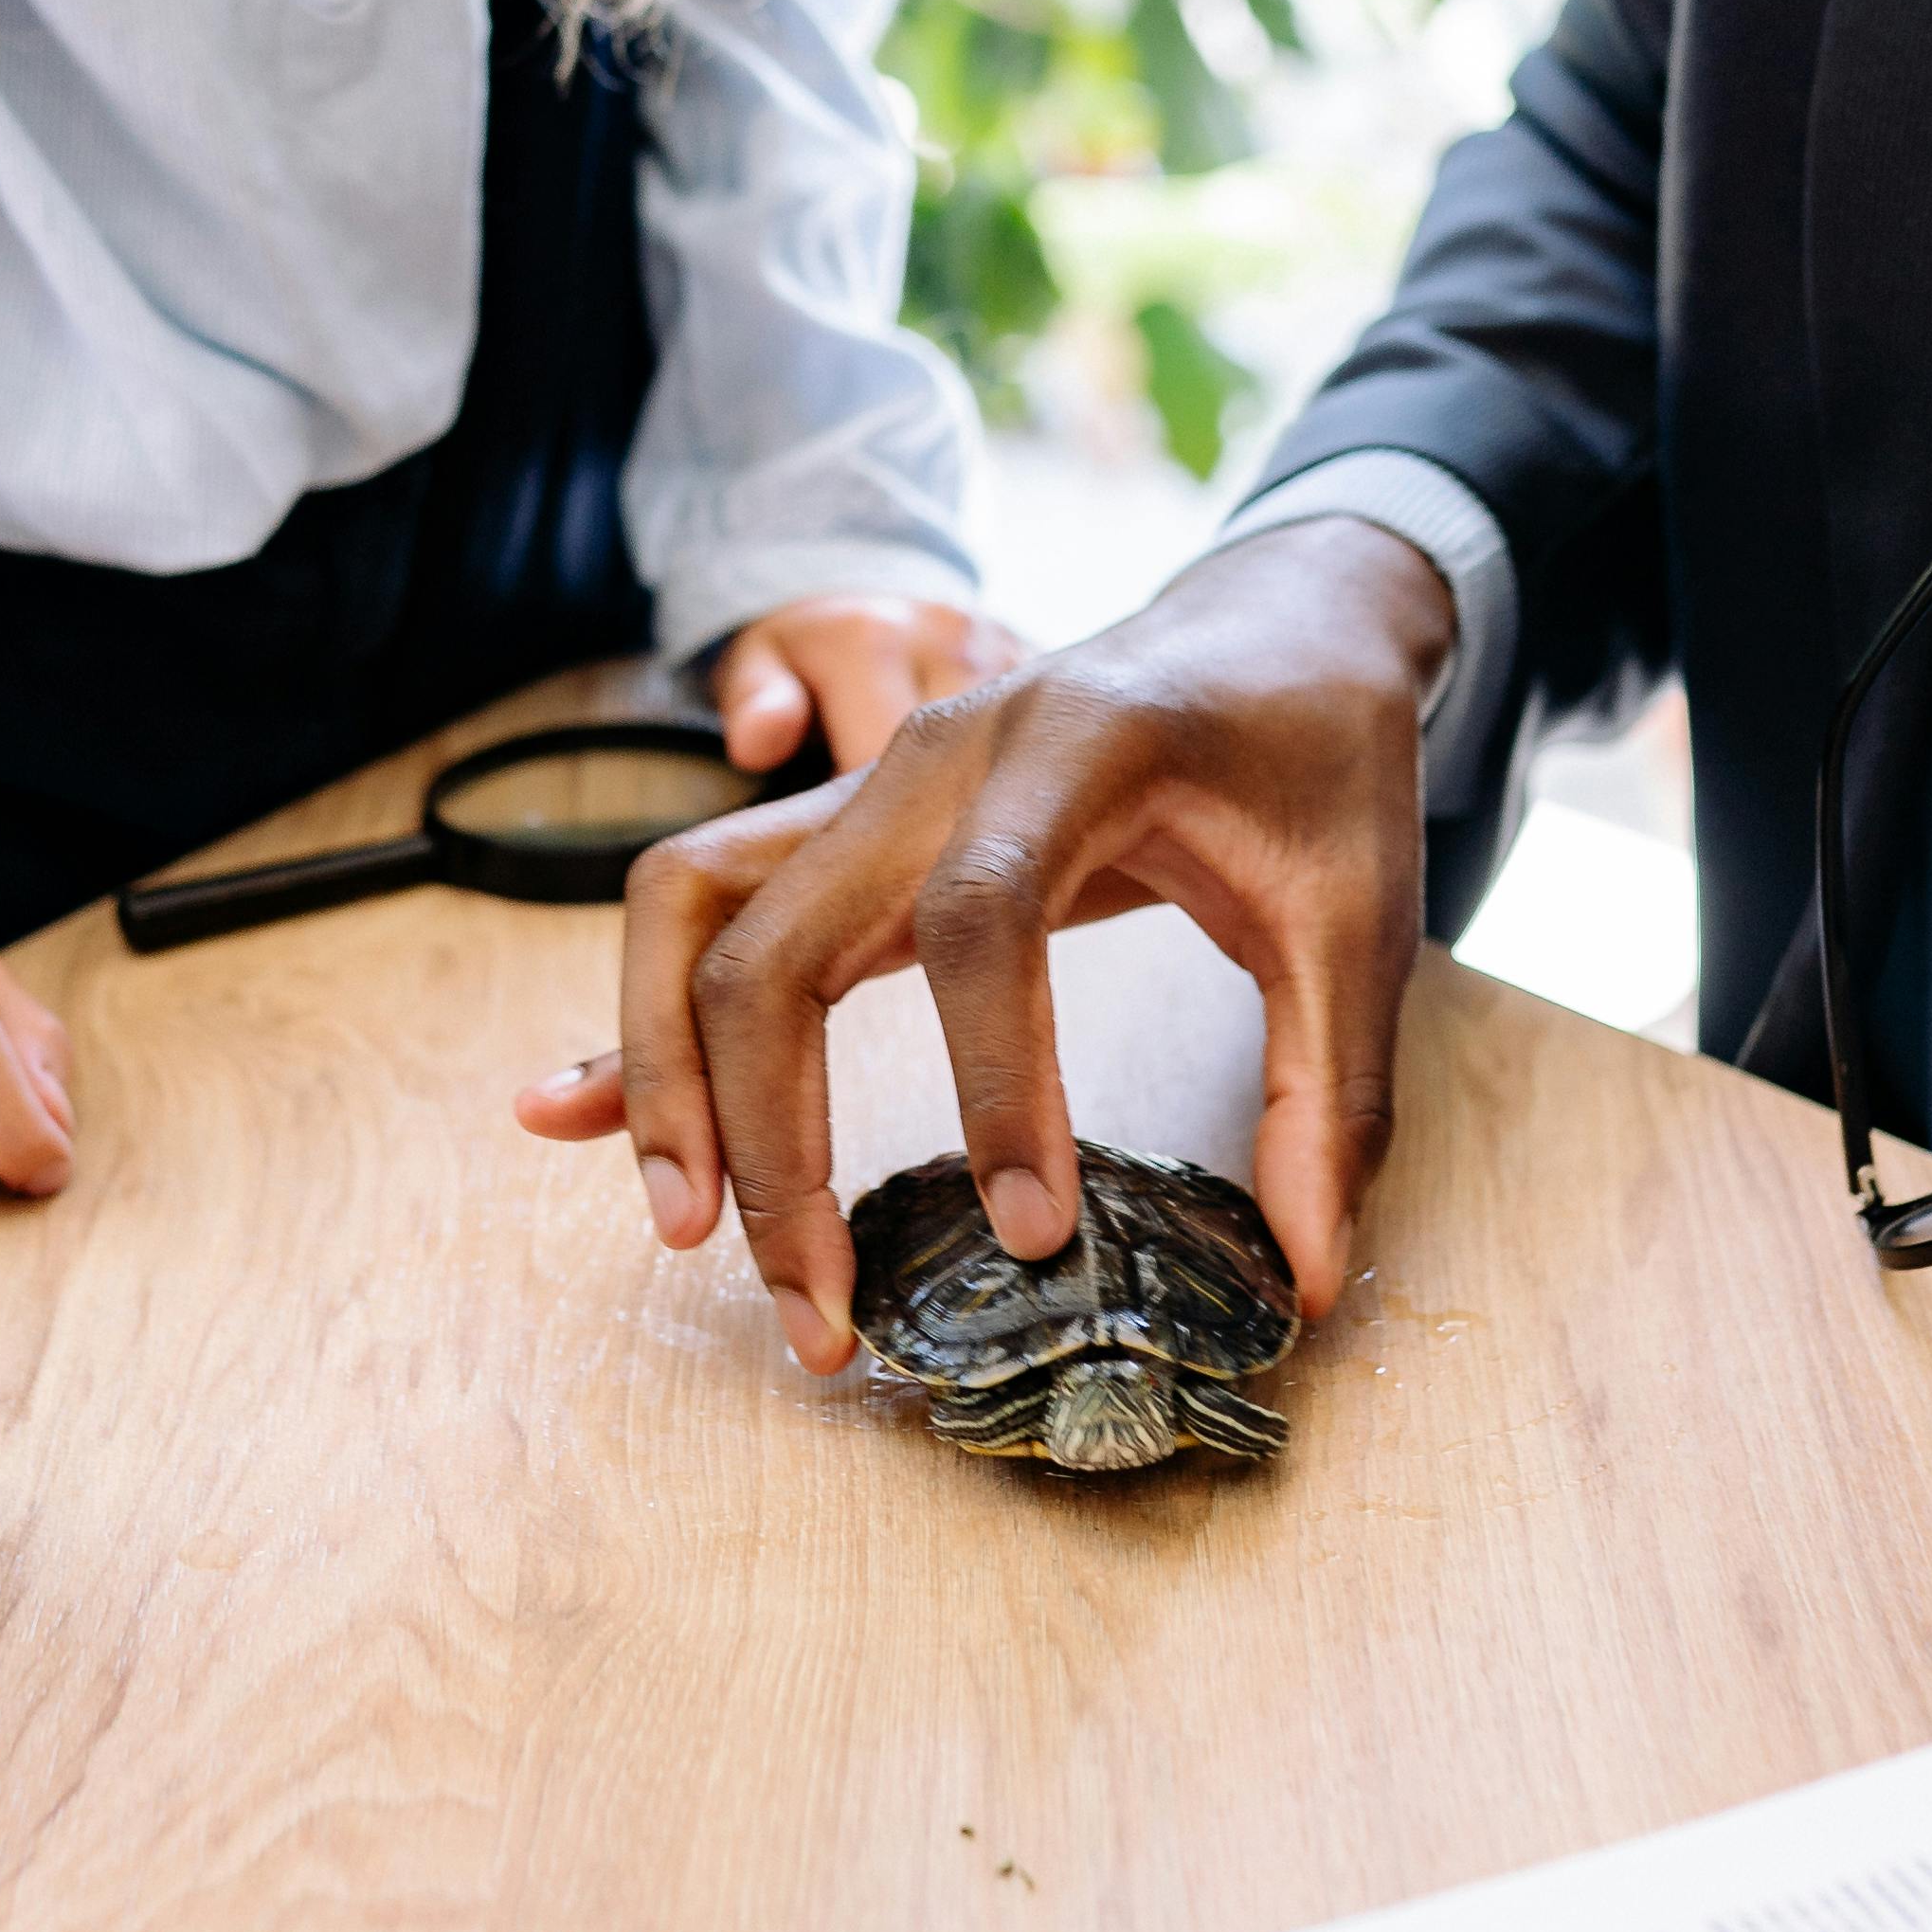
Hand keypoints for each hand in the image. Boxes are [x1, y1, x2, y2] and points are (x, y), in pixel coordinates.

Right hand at [521, 518, 1452, 1364]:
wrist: (1275, 621)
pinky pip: (702, 908)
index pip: (984, 917)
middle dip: (769, 1137)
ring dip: (667, 1076)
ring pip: (689, 908)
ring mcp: (869, 780)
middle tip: (818, 1309)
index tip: (1034, 1234)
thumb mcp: (1367, 915)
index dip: (995, 1084)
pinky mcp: (844, 826)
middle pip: (776, 936)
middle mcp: (935, 750)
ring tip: (688, 1233)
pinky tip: (565, 1113)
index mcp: (1076, 743)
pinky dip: (638, 1021)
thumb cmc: (1316, 757)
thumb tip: (1305, 1277)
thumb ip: (1331, 1094)